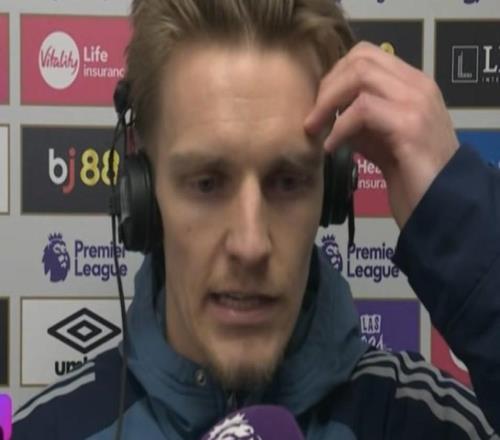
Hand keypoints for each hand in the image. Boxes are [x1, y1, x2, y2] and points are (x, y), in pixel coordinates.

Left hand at [304, 41, 458, 228]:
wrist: (439, 204)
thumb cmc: (409, 174)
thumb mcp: (379, 139)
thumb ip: (358, 119)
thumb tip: (326, 110)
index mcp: (412, 84)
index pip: (366, 54)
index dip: (335, 74)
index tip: (319, 102)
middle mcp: (417, 85)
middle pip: (360, 59)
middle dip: (327, 87)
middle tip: (312, 117)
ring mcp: (416, 102)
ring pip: (360, 76)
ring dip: (328, 103)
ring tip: (314, 129)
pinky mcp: (410, 125)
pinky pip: (363, 110)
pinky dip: (339, 128)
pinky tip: (331, 148)